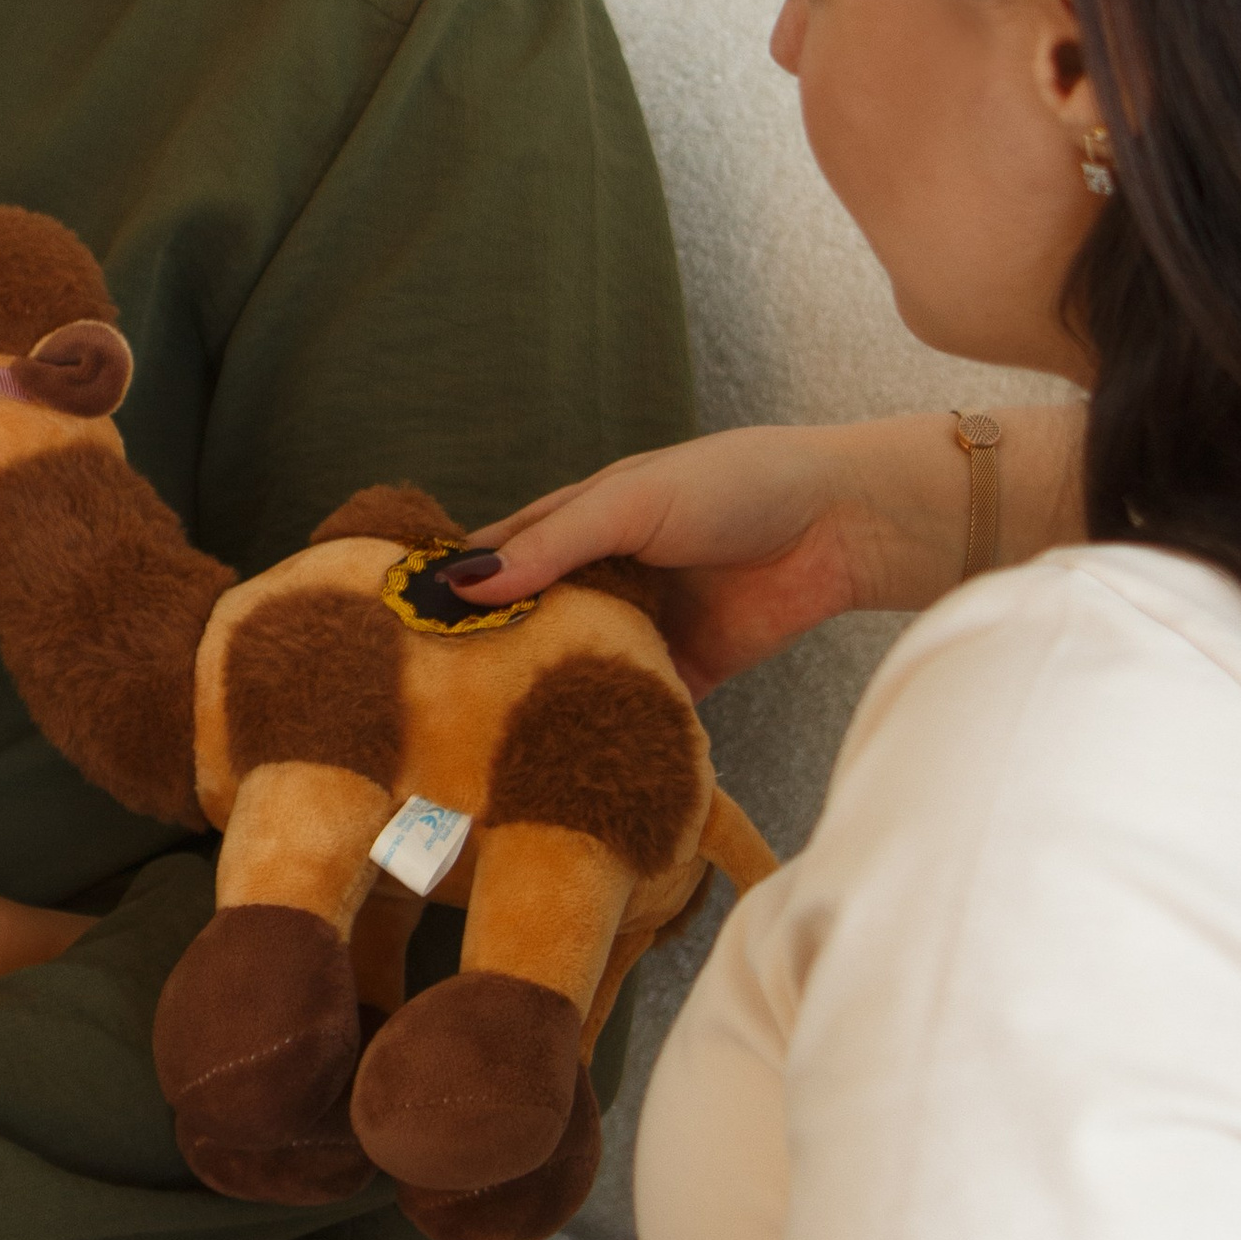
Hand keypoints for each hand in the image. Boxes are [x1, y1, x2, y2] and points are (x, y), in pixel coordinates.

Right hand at [446, 416, 990, 695]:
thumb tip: (463, 586)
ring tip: (484, 741)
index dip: (453, 587)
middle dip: (490, 657)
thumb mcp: (631, 503)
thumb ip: (553, 546)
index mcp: (582, 521)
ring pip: (580, 669)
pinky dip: (611, 726)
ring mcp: (646, 627)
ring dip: (545, 697)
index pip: (500, 557)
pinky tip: (570, 755)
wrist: (843, 524)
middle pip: (533, 622)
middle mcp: (606, 577)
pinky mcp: (690, 672)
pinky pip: (639, 707)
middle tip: (429, 701)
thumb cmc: (735, 484)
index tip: (397, 625)